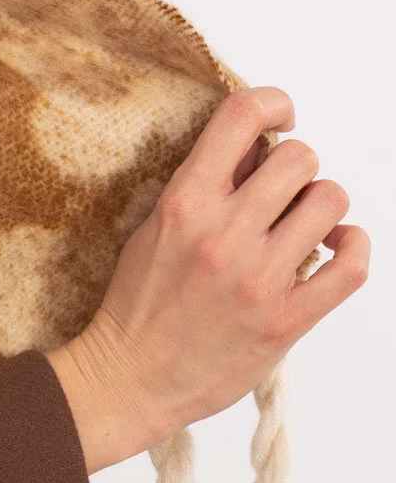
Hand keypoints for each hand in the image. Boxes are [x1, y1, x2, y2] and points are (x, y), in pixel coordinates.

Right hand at [47, 85, 369, 474]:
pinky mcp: (287, 319)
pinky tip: (335, 248)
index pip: (241, 116)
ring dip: (323, 206)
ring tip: (305, 224)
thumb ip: (204, 186)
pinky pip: (352, 265)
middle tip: (283, 192)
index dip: (273, 103)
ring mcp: (259, 278)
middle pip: (300, 157)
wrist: (128, 378)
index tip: (280, 119)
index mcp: (184, 203)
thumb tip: (258, 148)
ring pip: (331, 200)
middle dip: (298, 168)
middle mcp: (224, 234)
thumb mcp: (154, 228)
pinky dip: (354, 247)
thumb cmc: (137, 304)